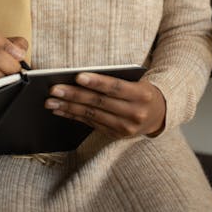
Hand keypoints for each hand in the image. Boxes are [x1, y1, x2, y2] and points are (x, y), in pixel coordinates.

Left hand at [45, 74, 165, 139]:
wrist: (160, 114)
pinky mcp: (116, 135)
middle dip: (74, 95)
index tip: (77, 76)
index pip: (115, 88)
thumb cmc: (142, 91)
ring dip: (68, 108)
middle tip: (54, 90)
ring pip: (92, 115)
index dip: (97, 82)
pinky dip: (74, 117)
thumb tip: (81, 77)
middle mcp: (134, 113)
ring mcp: (124, 127)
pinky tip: (61, 111)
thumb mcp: (136, 82)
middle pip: (99, 102)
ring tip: (51, 102)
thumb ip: (115, 81)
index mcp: (141, 95)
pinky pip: (91, 124)